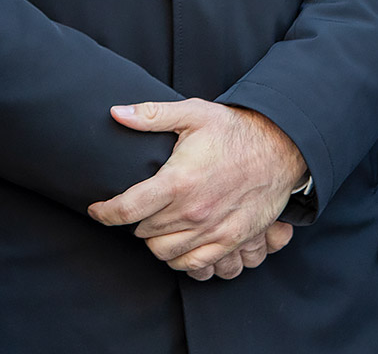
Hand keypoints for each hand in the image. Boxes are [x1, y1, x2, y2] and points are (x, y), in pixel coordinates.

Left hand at [87, 99, 306, 276]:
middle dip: (133, 222)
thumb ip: (150, 115)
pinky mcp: (232, 241)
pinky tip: (176, 243)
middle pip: (144, 233)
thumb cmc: (234, 129)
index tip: (96, 210)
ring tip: (154, 225)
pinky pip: (195, 264)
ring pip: (165, 253)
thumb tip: (115, 113)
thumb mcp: (192, 113)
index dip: (105, 213)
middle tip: (135, 209)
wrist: (281, 147)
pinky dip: (180, 258)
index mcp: (178, 181)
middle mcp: (194, 211)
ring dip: (154, 241)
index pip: (127, 209)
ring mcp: (214, 230)